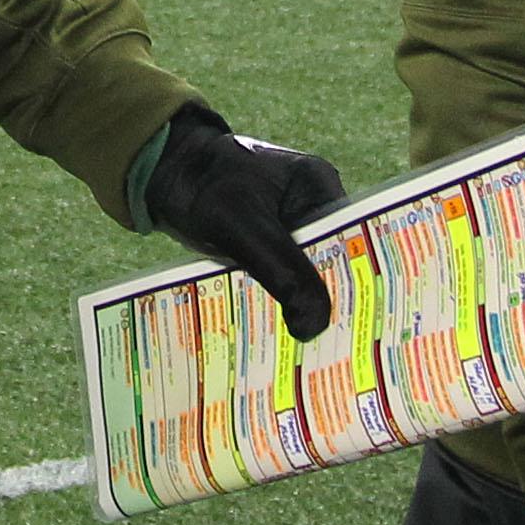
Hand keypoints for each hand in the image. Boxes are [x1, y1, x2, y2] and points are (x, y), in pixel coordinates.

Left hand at [143, 107, 343, 339]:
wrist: (161, 172)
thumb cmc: (203, 185)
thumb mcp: (243, 227)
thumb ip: (281, 271)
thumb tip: (315, 325)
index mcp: (318, 187)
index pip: (355, 242)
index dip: (359, 284)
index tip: (363, 327)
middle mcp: (310, 205)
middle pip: (332, 262)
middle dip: (331, 302)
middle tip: (340, 351)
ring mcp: (288, 223)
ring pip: (305, 273)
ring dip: (302, 304)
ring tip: (312, 352)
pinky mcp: (265, 240)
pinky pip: (281, 274)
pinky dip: (279, 298)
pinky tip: (279, 333)